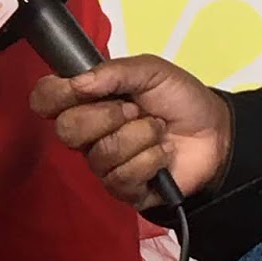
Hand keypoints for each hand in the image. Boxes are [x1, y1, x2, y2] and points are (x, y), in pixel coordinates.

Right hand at [29, 54, 233, 207]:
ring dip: (138, 137)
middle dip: (106, 116)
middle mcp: (87, 134)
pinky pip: (121, 177)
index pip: (45, 100)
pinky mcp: (123, 189)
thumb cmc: (179, 98)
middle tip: (134, 109)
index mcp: (86, 100)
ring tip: (158, 130)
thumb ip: (113, 71)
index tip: (78, 88)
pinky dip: (150, 160)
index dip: (54, 95)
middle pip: (66, 130)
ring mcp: (103, 163)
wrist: (217, 133)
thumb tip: (78, 83)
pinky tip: (164, 154)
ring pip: (100, 154)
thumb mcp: (151, 71)